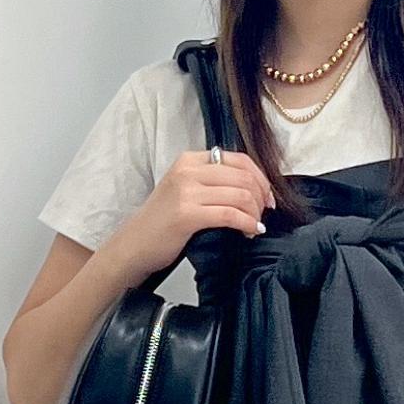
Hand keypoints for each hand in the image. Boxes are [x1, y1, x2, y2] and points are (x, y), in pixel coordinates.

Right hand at [117, 148, 276, 280]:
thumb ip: (212, 182)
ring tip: (255, 225)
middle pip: (243, 176)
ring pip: (240, 194)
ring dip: (255, 212)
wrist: (135, 244)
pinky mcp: (187, 214)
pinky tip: (250, 232)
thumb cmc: (163, 223)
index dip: (260, 178)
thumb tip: (250, 188)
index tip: (267, 197)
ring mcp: (187, 191)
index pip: (238, 159)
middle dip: (261, 197)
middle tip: (264, 215)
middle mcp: (188, 170)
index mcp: (190, 159)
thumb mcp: (186, 190)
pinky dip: (247, 224)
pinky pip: (230, 214)